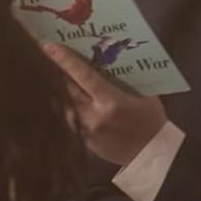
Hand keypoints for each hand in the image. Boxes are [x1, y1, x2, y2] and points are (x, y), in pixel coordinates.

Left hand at [42, 43, 168, 166]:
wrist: (151, 153)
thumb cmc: (151, 120)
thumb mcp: (144, 95)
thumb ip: (125, 80)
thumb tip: (106, 60)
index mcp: (111, 102)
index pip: (83, 76)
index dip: (65, 60)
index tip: (48, 47)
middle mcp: (94, 116)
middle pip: (69, 89)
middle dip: (62, 74)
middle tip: (54, 59)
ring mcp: (87, 131)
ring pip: (68, 105)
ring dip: (67, 93)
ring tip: (64, 81)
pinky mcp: (84, 142)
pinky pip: (73, 120)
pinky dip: (74, 109)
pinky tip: (78, 103)